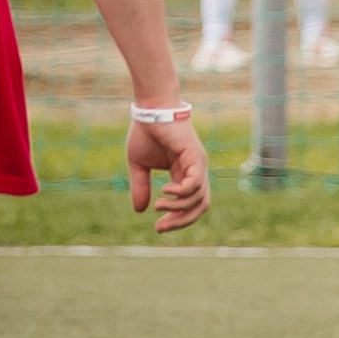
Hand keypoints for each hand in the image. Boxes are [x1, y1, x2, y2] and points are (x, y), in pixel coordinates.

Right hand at [128, 117, 210, 232]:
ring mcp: (198, 165)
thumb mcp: (138, 166)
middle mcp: (195, 172)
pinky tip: (165, 191)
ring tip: (158, 205)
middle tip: (160, 227)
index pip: (189, 204)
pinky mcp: (195, 157)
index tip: (157, 227)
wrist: (151, 110)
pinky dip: (181, 192)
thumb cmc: (146, 133)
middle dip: (182, 221)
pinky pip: (194, 183)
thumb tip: (139, 210)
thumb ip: (141, 186)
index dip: (177, 219)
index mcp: (184, 174)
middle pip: (200, 207)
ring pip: (198, 198)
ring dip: (178, 208)